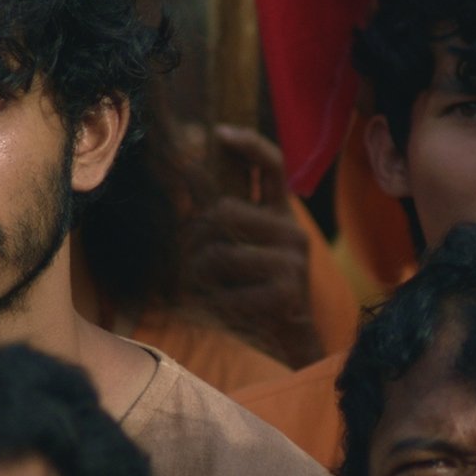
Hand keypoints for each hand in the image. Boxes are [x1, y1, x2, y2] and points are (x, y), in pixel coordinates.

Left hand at [181, 125, 324, 366]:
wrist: (290, 344)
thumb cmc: (254, 296)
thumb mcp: (237, 253)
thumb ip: (220, 219)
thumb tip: (186, 171)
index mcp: (279, 216)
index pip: (271, 165)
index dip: (248, 144)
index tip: (220, 132)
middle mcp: (292, 231)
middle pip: (223, 212)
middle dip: (192, 238)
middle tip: (181, 264)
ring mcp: (293, 260)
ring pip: (219, 254)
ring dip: (197, 278)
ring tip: (199, 293)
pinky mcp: (288, 290)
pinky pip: (228, 292)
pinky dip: (212, 306)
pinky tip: (217, 313)